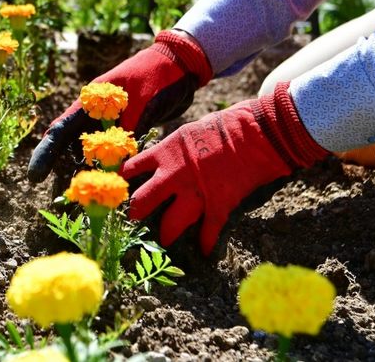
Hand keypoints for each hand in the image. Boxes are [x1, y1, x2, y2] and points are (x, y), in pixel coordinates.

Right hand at [27, 30, 212, 181]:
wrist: (183, 63)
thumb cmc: (160, 76)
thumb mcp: (143, 101)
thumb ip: (128, 129)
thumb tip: (117, 164)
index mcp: (92, 99)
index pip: (61, 129)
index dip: (46, 154)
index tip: (34, 177)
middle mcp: (97, 111)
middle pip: (72, 143)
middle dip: (65, 167)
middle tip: (67, 193)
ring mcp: (111, 119)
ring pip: (92, 150)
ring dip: (91, 168)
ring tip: (94, 190)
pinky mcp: (127, 126)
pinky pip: (112, 151)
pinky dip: (112, 165)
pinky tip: (115, 179)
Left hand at [123, 82, 328, 253]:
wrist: (254, 133)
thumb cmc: (223, 125)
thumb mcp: (188, 132)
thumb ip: (173, 149)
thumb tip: (165, 156)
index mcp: (164, 153)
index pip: (132, 169)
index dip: (124, 180)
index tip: (120, 187)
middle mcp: (173, 175)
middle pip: (143, 201)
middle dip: (136, 212)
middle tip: (134, 219)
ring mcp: (194, 193)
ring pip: (171, 223)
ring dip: (167, 233)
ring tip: (164, 240)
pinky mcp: (217, 205)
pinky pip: (208, 230)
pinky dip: (206, 242)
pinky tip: (204, 249)